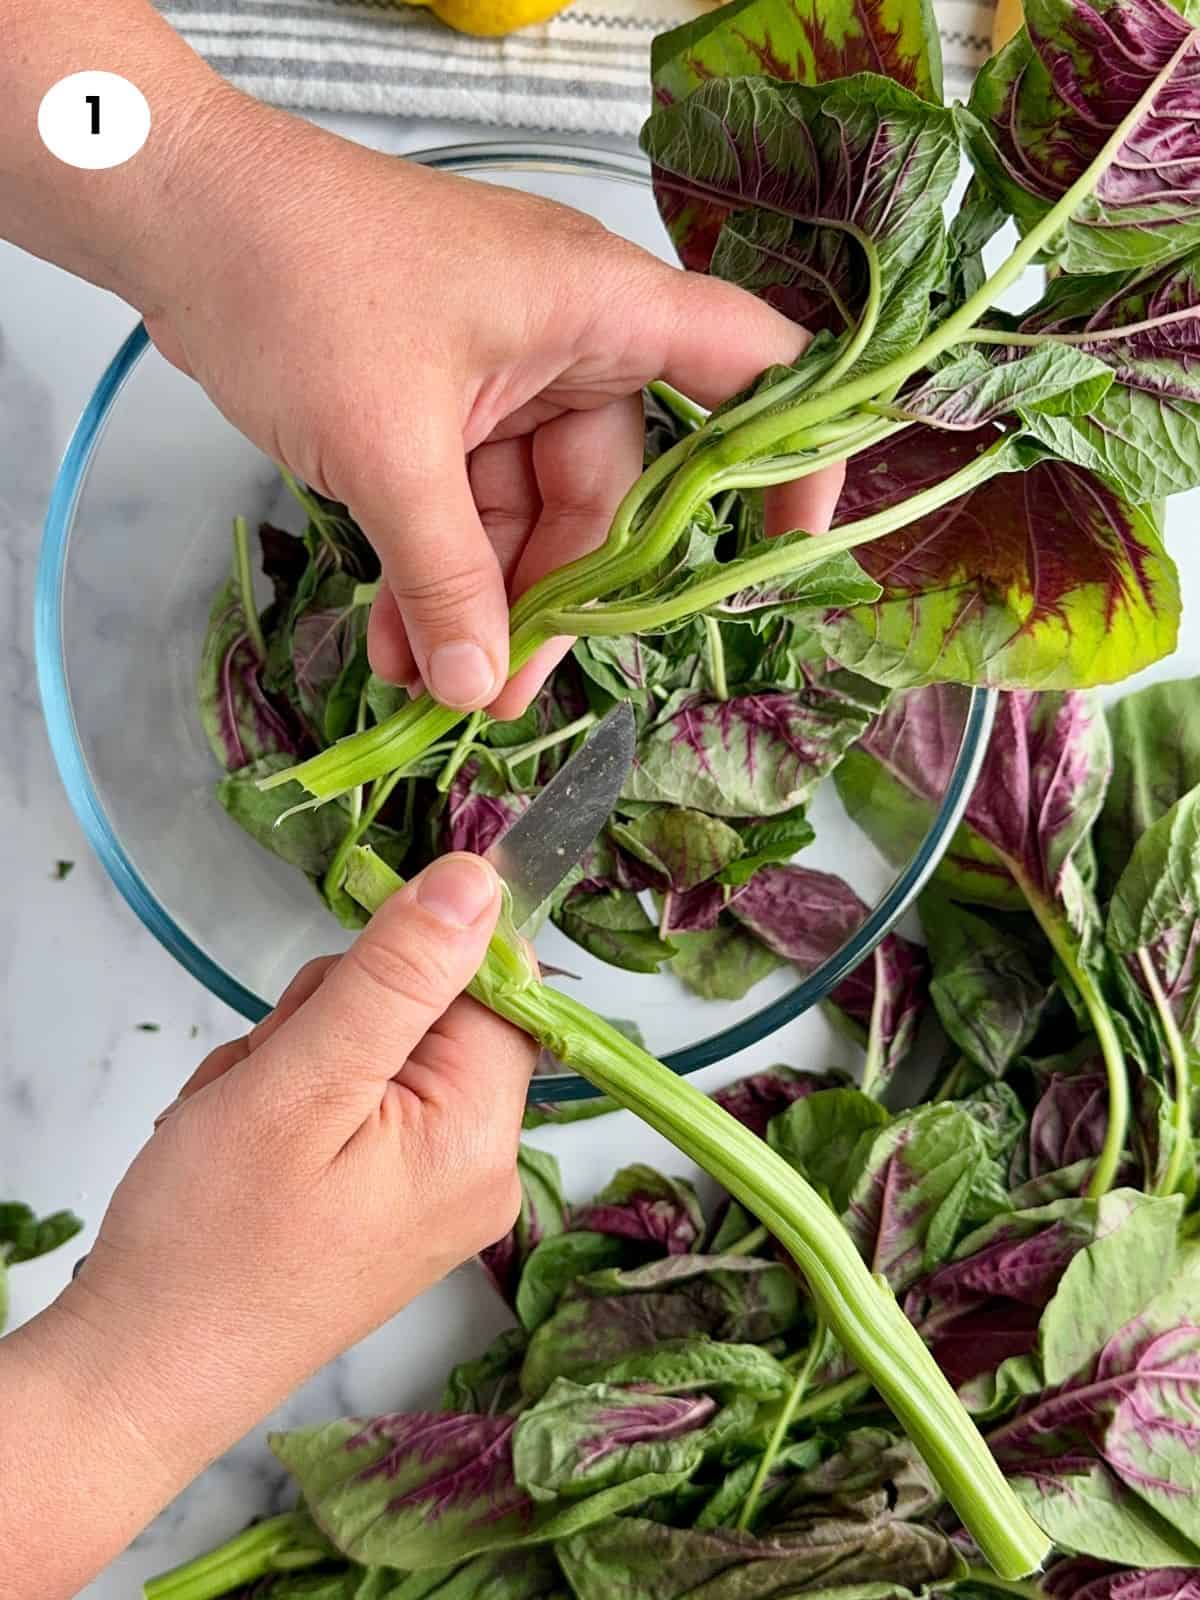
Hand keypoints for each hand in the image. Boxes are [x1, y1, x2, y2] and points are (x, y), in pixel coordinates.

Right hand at [47, 855, 531, 1500]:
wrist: (137, 1377)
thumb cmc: (209, 1242)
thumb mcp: (302, 1082)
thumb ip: (397, 974)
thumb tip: (478, 881)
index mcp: (480, 1136)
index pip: (489, 988)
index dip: (406, 965)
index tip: (329, 1000)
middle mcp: (476, 1168)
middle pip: (427, 1016)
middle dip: (329, 1020)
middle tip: (266, 1079)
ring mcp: (431, 1192)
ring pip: (375, 1051)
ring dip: (295, 1059)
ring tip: (242, 1122)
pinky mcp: (385, 1205)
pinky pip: (353, 1105)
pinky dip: (290, 1103)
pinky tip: (245, 1147)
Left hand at [133, 93, 843, 716]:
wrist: (171, 212)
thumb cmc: (296, 283)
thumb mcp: (384, 446)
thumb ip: (445, 574)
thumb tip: (482, 688)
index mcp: (598, 309)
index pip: (748, 365)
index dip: (790, 454)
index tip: (787, 553)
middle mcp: (568, 340)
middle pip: (610, 492)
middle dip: (553, 598)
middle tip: (501, 691)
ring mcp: (501, 373)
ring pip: (524, 515)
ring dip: (476, 600)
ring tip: (431, 683)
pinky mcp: (437, 400)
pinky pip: (460, 505)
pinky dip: (434, 569)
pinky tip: (399, 639)